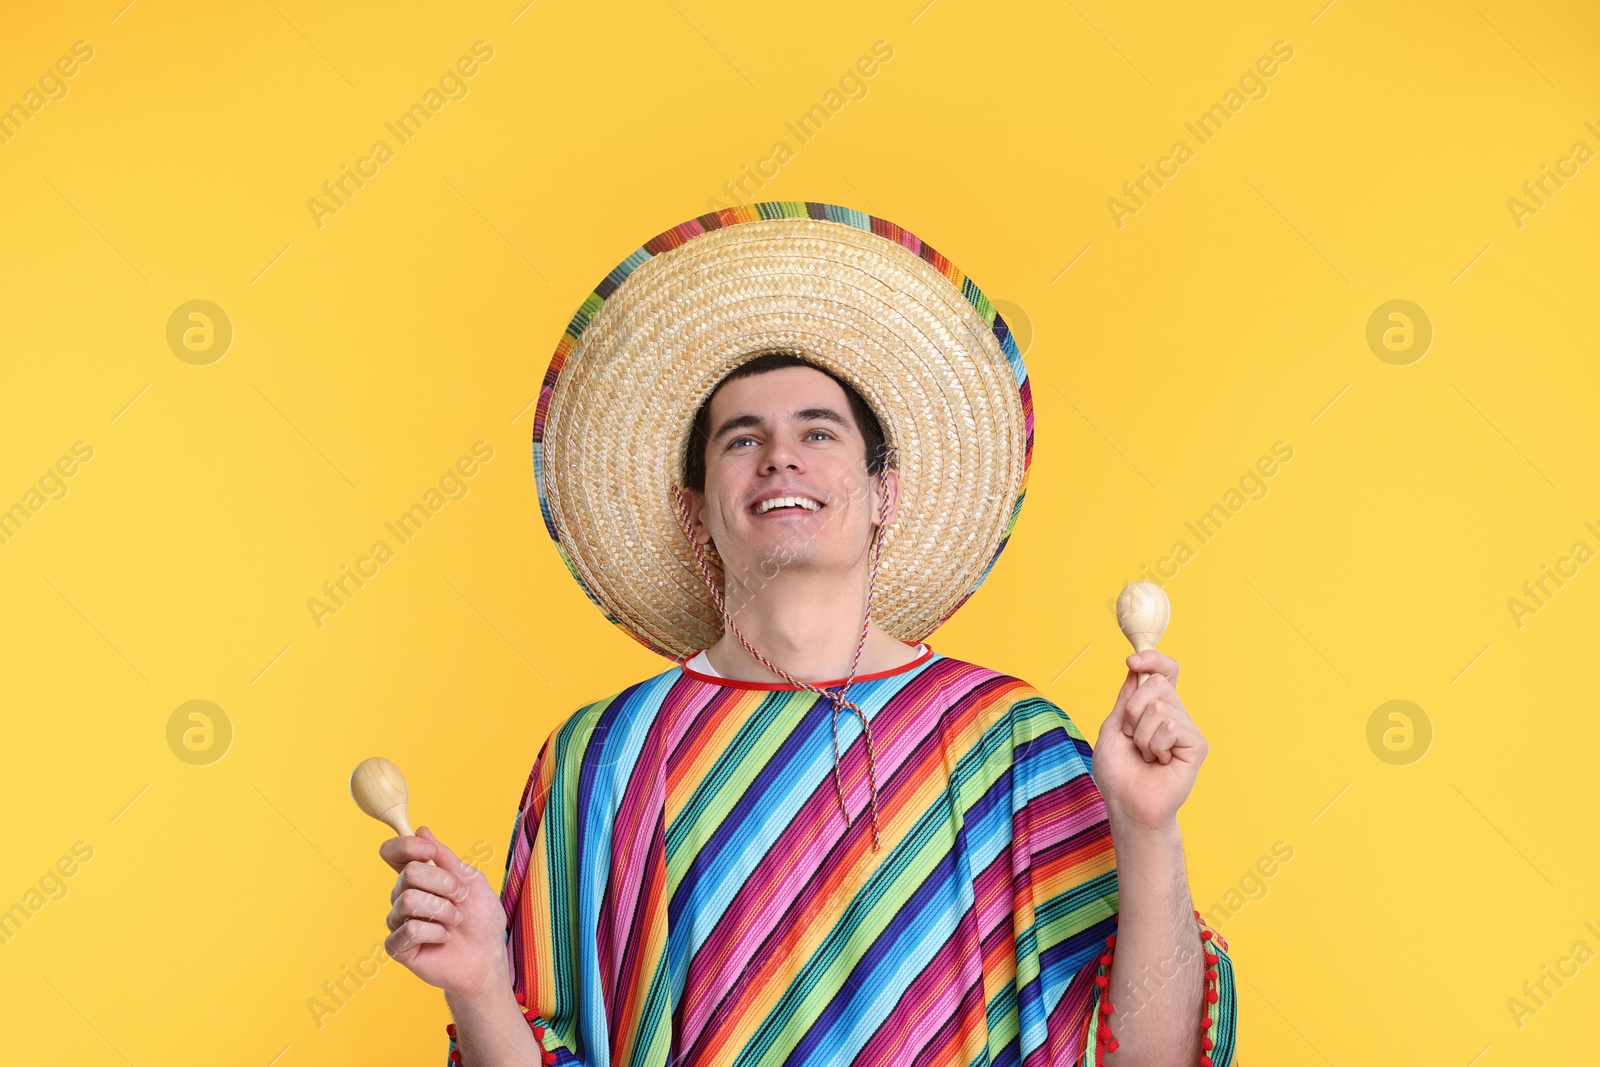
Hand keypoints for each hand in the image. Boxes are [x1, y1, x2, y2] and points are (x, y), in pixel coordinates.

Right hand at [379, 826, 508, 1000]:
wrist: (487, 956)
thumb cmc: (481, 919)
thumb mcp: (471, 881)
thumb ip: (446, 858)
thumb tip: (422, 830)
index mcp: (419, 877)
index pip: (393, 852)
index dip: (405, 846)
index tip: (429, 852)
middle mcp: (403, 896)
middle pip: (408, 873)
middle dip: (443, 883)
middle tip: (460, 896)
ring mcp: (398, 921)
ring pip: (407, 900)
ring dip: (442, 909)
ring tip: (455, 920)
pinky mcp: (398, 947)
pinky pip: (410, 930)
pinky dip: (436, 932)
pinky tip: (444, 938)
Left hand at [1092, 651, 1207, 831]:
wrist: (1127, 804)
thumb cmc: (1118, 771)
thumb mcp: (1113, 727)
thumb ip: (1126, 698)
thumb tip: (1137, 669)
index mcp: (1155, 707)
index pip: (1164, 671)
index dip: (1152, 659)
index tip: (1132, 661)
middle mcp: (1175, 714)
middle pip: (1158, 683)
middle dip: (1133, 710)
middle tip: (1132, 737)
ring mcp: (1187, 729)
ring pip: (1161, 708)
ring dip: (1141, 735)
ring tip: (1146, 755)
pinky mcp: (1197, 745)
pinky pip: (1171, 727)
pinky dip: (1156, 746)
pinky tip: (1160, 762)